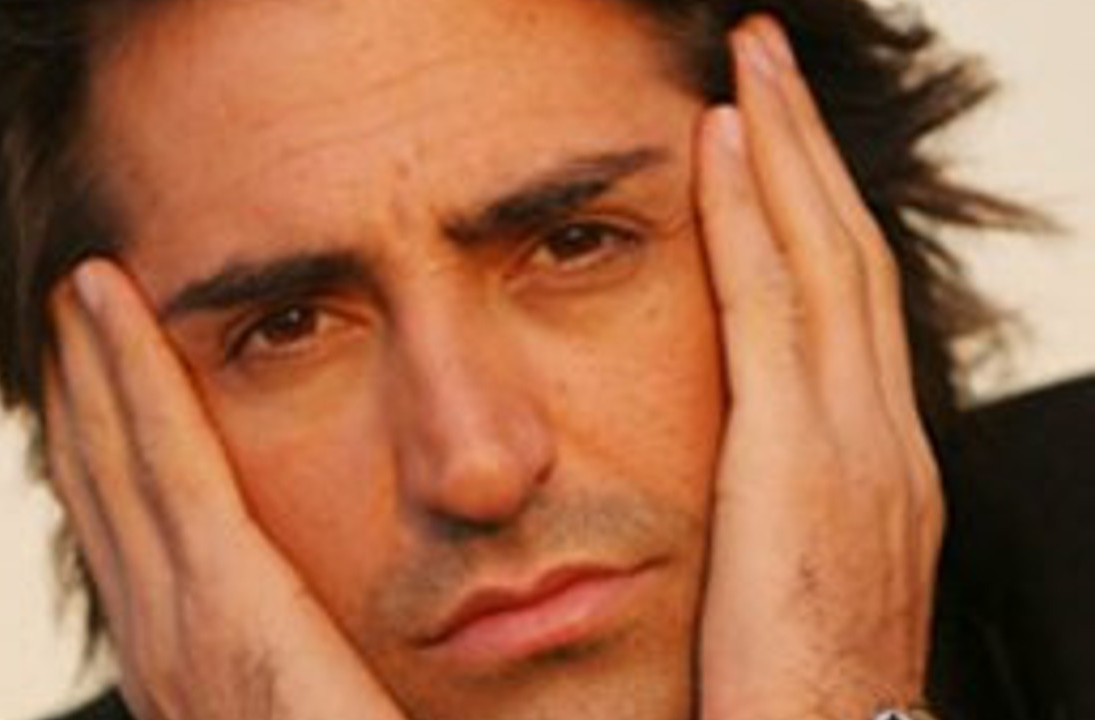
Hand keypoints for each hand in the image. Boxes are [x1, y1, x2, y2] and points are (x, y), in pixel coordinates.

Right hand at [44, 260, 405, 719]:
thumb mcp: (332, 703)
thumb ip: (314, 652)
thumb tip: (343, 614)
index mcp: (194, 668)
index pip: (139, 533)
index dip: (111, 446)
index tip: (107, 371)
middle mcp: (166, 647)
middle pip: (108, 489)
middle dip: (85, 393)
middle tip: (75, 306)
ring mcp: (181, 631)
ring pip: (120, 462)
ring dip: (97, 369)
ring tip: (86, 290)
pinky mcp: (226, 610)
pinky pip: (169, 466)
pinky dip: (133, 380)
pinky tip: (119, 306)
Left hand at [695, 17, 943, 719]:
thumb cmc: (801, 681)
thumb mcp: (800, 568)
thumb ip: (784, 497)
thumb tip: (742, 460)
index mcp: (880, 457)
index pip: (852, 300)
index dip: (816, 208)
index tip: (774, 139)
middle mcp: (883, 430)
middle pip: (850, 252)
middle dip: (807, 148)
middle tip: (768, 59)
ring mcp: (853, 438)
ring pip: (824, 254)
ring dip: (783, 150)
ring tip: (749, 67)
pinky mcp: (798, 457)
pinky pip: (771, 308)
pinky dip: (750, 219)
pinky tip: (718, 149)